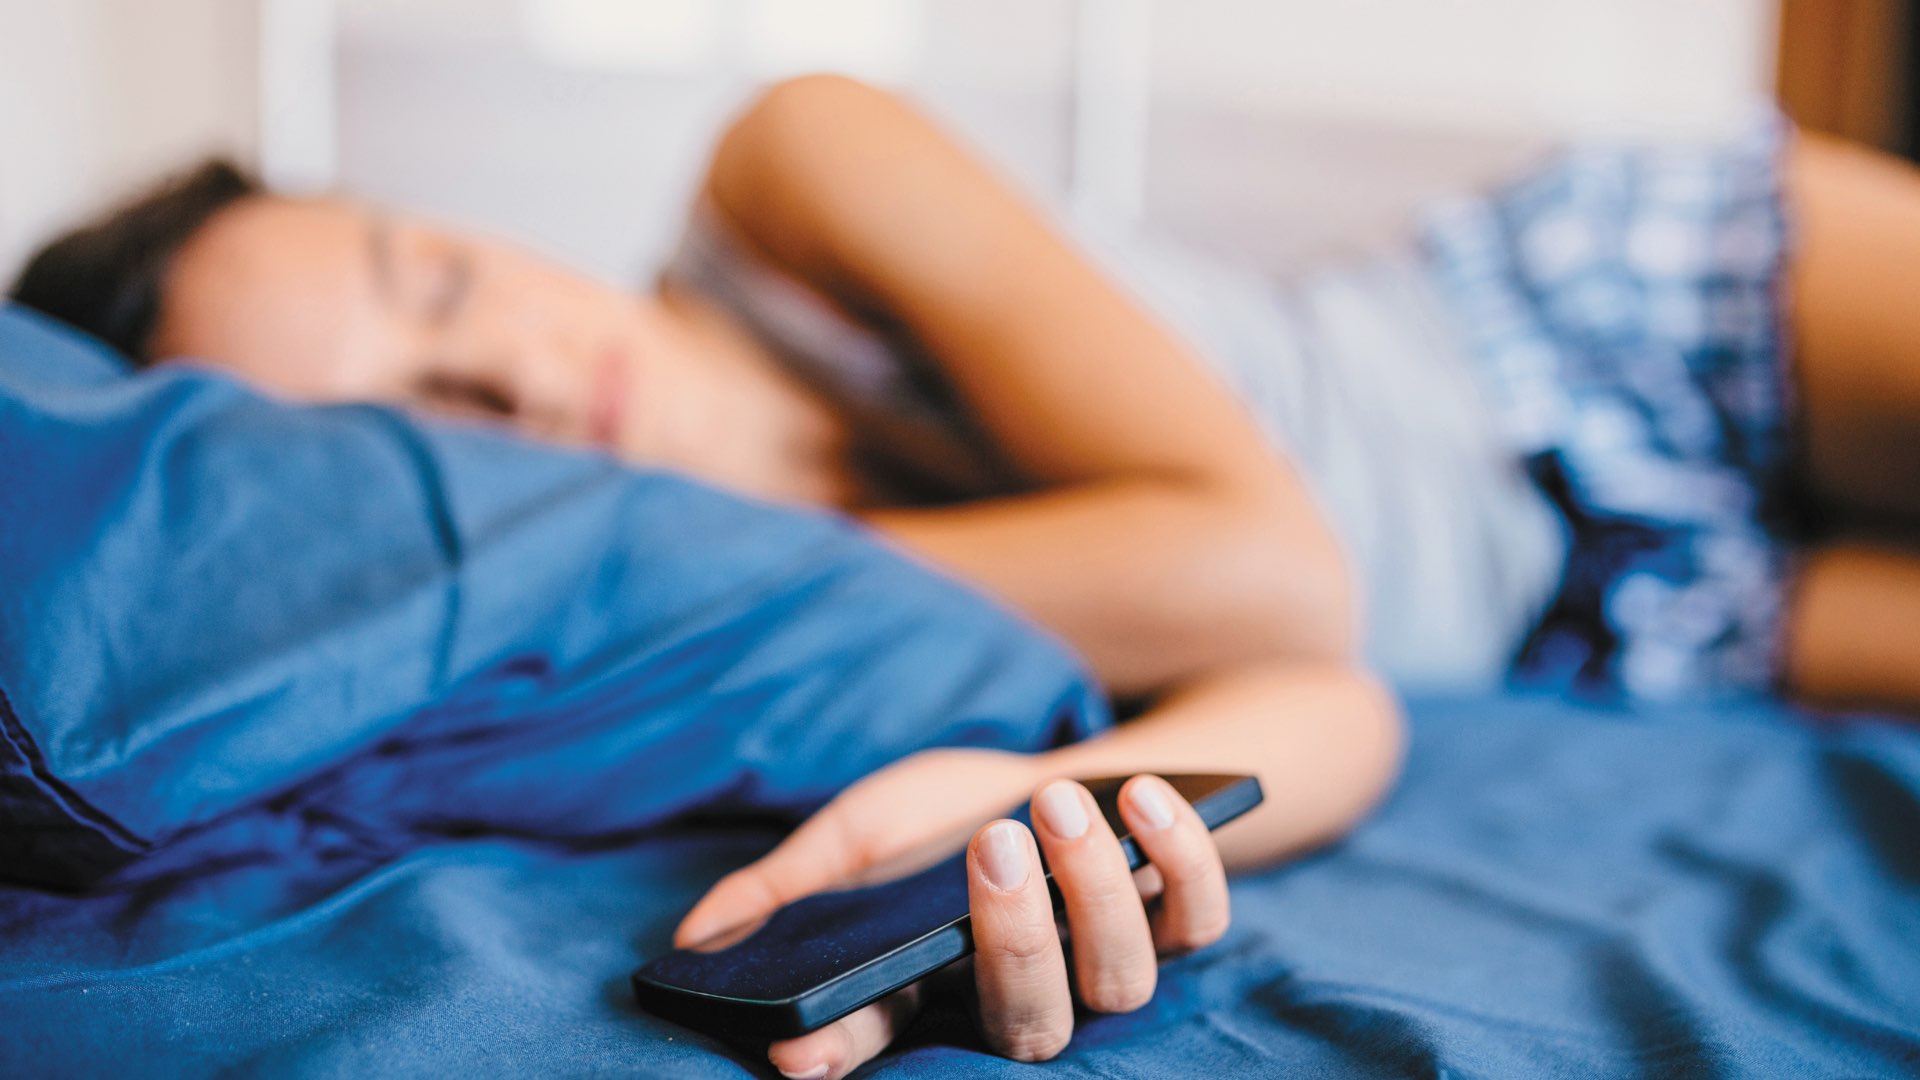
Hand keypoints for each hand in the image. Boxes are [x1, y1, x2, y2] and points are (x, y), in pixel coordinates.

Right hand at [674, 753, 1231, 1077]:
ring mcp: (1108, 962)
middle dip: (1014, 939)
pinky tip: (1141, 794)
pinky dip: (1183, 856)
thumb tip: (694, 939)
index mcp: (941, 984)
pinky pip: (1202, 918)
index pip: (887, 1039)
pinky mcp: (1179, 920)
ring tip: (1058, 800)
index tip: (799, 1046)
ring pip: (1121, 979)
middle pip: (1028, 1024)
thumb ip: (790, 883)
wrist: (1066, 769)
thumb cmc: (953, 811)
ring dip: (1098, 886)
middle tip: (995, 844)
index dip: (844, 1049)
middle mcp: (1028, 992)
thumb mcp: (865, 829)